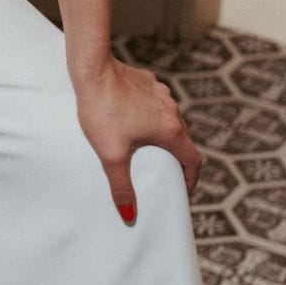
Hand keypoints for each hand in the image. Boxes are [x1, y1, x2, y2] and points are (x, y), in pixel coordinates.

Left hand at [73, 56, 201, 223]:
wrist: (91, 69)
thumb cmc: (102, 110)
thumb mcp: (111, 154)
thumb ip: (121, 186)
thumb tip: (129, 215)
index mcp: (170, 130)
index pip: (193, 160)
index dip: (190, 179)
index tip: (182, 190)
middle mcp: (171, 110)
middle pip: (181, 140)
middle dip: (174, 158)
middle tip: (161, 172)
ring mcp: (160, 92)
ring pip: (167, 119)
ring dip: (161, 135)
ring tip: (143, 147)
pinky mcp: (146, 81)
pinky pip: (153, 103)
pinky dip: (148, 115)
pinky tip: (128, 119)